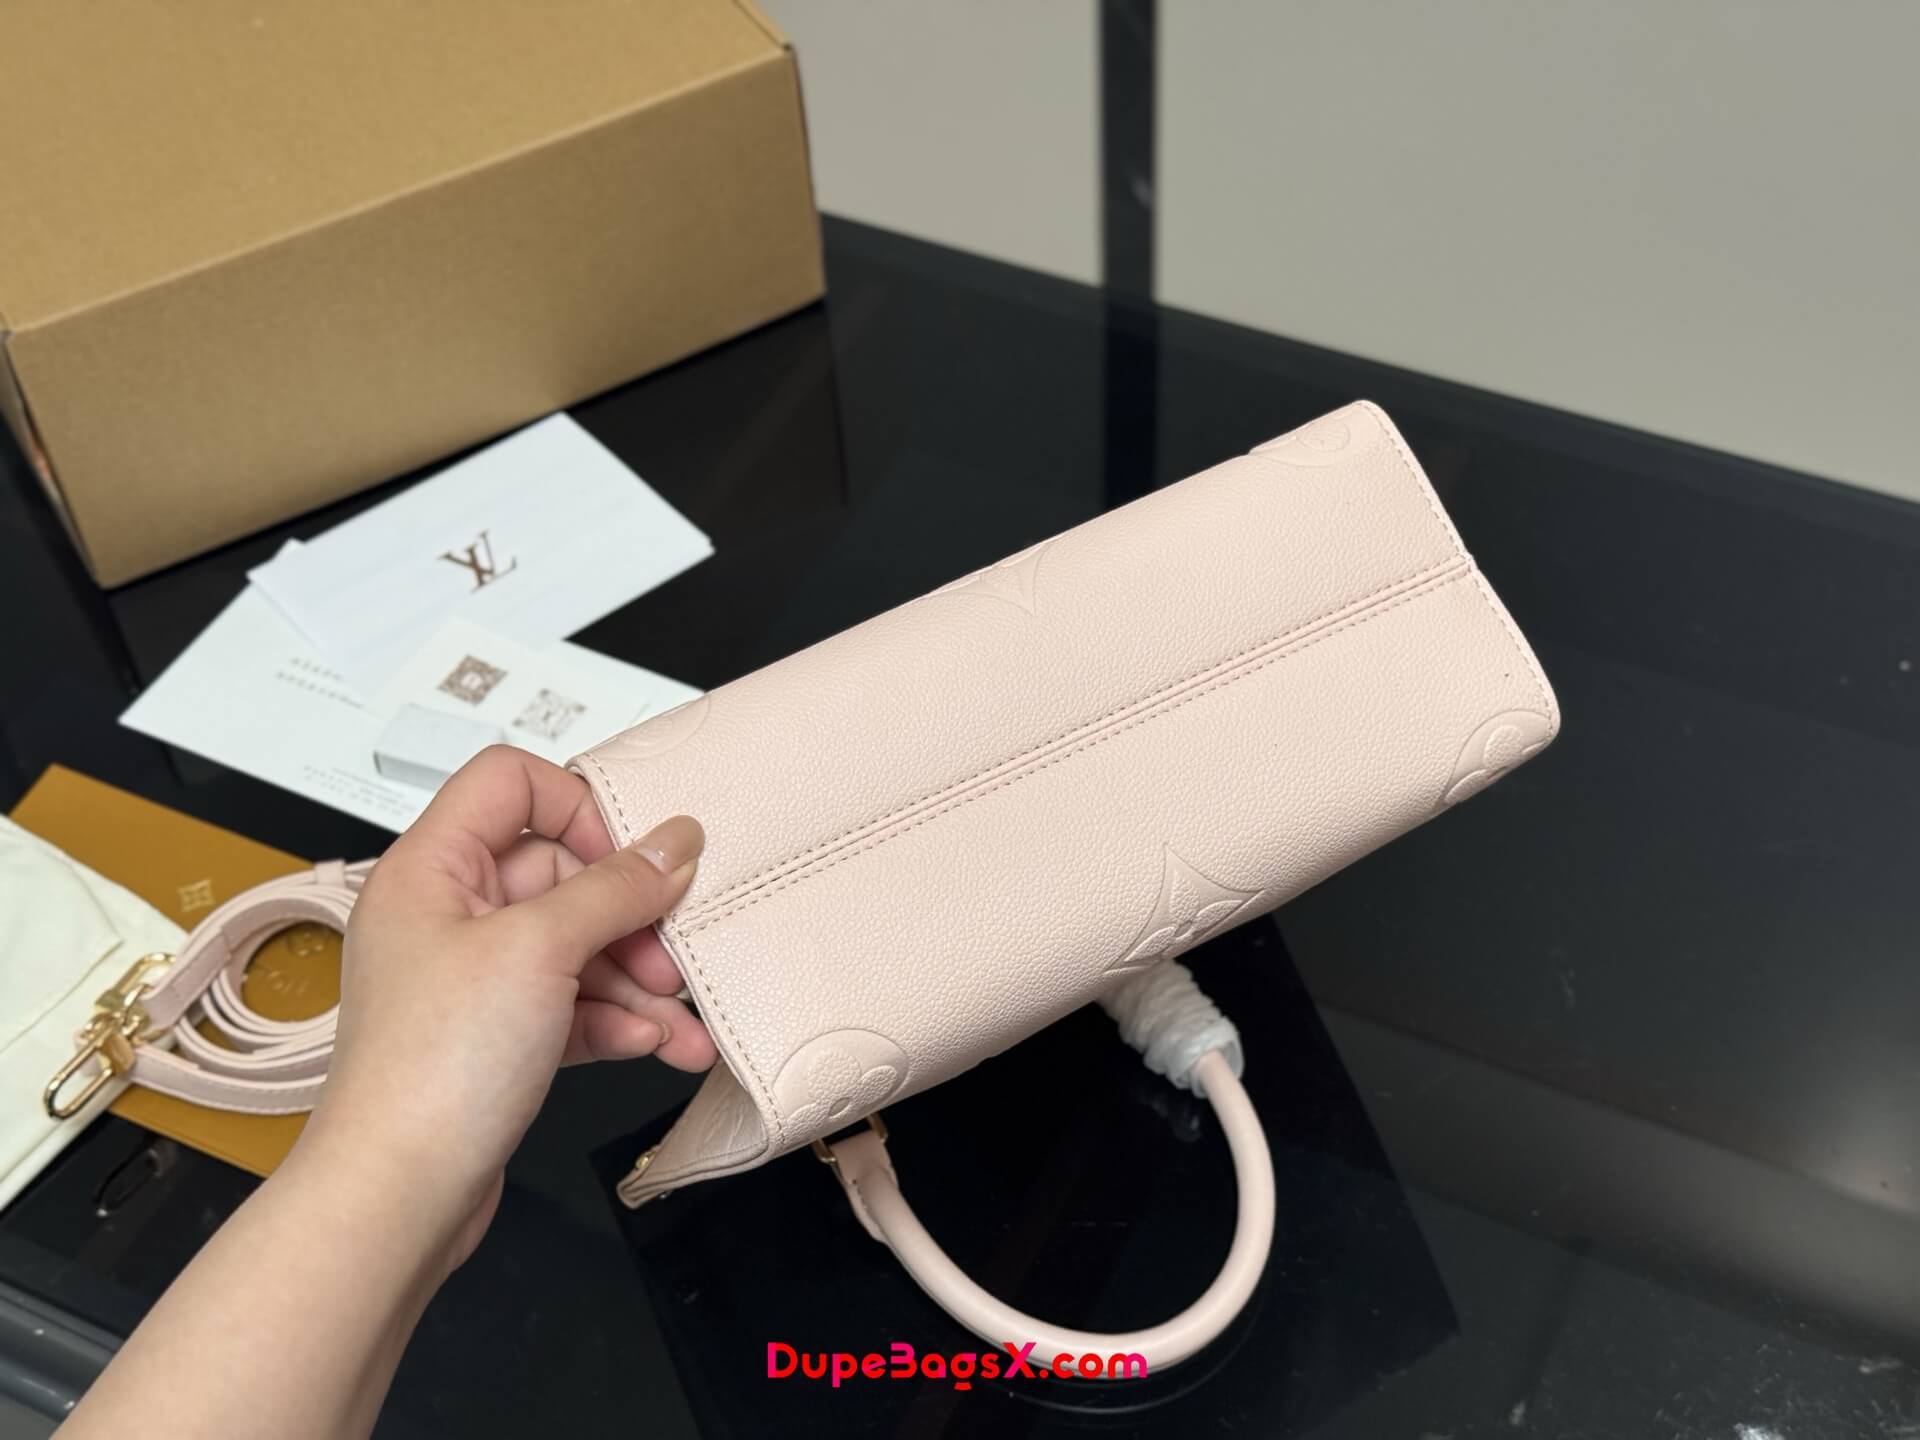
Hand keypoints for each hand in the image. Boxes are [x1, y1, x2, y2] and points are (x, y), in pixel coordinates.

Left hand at [296, 746, 716, 1265]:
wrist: (398, 1197)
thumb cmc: (430, 1072)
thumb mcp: (539, 951)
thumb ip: (615, 888)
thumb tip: (673, 841)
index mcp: (431, 869)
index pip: (509, 783)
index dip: (578, 808)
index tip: (629, 859)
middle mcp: (446, 915)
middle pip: (560, 873)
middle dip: (628, 915)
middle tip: (672, 952)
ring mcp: (472, 978)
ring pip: (576, 946)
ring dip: (637, 981)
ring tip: (682, 1021)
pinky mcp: (496, 1036)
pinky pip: (574, 1004)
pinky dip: (618, 1021)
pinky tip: (657, 1047)